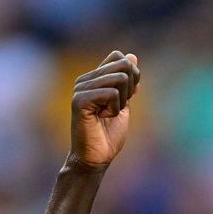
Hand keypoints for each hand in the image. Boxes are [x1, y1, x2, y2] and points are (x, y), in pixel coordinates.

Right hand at [69, 51, 140, 167]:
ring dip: (121, 102)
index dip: (132, 75)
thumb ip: (128, 81)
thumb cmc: (109, 134)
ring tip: (107, 114)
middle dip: (129, 90)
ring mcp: (80, 88)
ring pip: (120, 79)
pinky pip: (111, 93)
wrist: (97, 157)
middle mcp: (84, 79)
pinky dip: (114, 109)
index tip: (126, 97)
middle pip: (123, 66)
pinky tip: (102, 118)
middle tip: (116, 108)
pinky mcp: (79, 100)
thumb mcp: (124, 103)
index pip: (119, 57)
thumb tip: (132, 56)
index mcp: (94, 78)